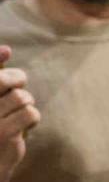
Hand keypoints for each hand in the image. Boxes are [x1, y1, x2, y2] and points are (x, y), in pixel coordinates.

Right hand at [0, 45, 37, 181]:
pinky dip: (32, 118)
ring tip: (19, 115)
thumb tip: (6, 49)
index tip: (7, 51)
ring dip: (26, 104)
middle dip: (17, 81)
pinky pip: (30, 113)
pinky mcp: (3, 133)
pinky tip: (25, 127)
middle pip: (4, 80)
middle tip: (19, 91)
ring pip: (20, 97)